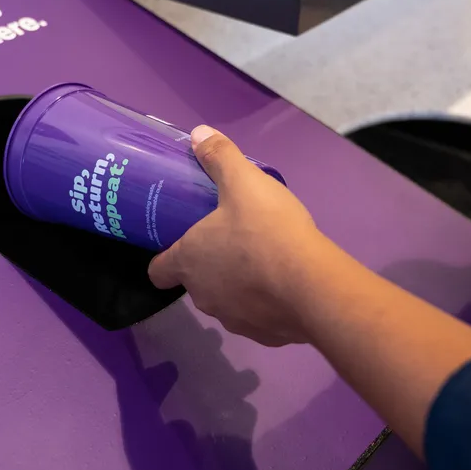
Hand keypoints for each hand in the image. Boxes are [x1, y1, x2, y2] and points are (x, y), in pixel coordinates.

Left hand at [147, 125, 330, 346]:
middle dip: (209, 265)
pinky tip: (284, 285)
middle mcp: (203, 296)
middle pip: (195, 283)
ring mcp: (233, 320)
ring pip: (226, 301)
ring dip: (237, 285)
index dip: (164, 258)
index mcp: (189, 261)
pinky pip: (258, 317)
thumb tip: (198, 134)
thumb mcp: (243, 182)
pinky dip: (265, 304)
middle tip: (232, 239)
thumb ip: (220, 157)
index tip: (179, 242)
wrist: (313, 285)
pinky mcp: (264, 335)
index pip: (157, 270)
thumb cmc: (267, 230)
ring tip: (262, 260)